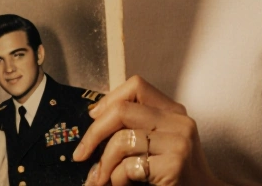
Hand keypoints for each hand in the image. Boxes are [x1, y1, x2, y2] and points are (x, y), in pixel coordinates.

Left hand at [73, 75, 220, 185]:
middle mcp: (179, 122)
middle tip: (81, 154)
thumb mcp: (159, 143)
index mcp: (174, 111)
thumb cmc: (174, 175)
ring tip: (101, 179)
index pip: (136, 85)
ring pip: (122, 140)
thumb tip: (95, 118)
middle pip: (122, 110)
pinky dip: (117, 179)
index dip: (109, 99)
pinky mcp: (175, 165)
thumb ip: (137, 127)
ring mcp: (179, 142)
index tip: (94, 118)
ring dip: (104, 164)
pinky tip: (121, 185)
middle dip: (94, 134)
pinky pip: (129, 167)